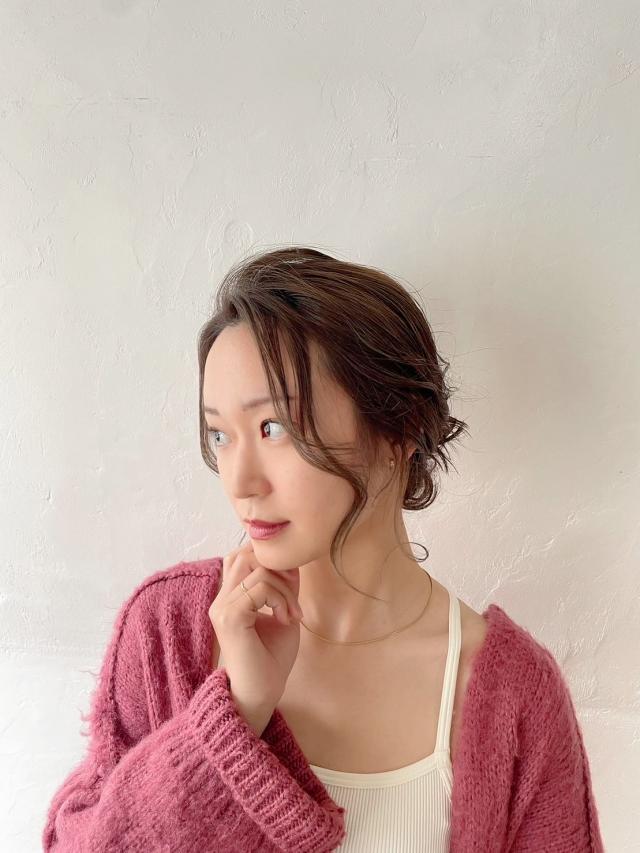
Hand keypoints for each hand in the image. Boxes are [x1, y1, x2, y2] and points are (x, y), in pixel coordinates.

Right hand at [208, 540, 303, 715]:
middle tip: (293, 599)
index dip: (273, 562)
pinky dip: (280, 599)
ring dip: (284, 587)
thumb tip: (291, 559)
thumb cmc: (271, 659)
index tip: (293, 588)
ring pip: (257, 568)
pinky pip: (260, 587)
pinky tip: (285, 619)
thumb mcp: (282, 611)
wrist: (261, 694)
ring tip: (291, 613)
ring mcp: (222, 607)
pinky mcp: (229, 617)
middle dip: (279, 570)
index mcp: (230, 596)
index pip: (244, 555)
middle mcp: (221, 598)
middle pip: (247, 554)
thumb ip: (284, 585)